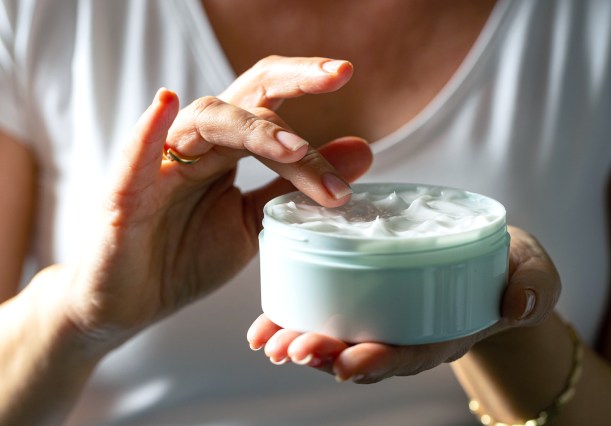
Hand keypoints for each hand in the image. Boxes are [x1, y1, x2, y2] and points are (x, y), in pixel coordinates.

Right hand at [54, 56, 371, 350]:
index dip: (305, 84)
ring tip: (295, 150)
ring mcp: (160, 166)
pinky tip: (167, 103)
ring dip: (253, 130)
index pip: (269, 104)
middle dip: (291, 81)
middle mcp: (197, 147)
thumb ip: (297, 185)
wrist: (132, 303)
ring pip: (205, 122)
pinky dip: (150, 130)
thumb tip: (363, 151)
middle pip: (243, 96)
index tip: (346, 76)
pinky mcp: (125, 196)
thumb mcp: (257, 221)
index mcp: (226, 151)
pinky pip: (136, 157)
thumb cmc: (186, 256)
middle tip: (336, 76)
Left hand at [247, 226, 560, 382]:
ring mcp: (386, 316)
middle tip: (293, 350)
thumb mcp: (533, 270)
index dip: (379, 362)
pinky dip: (297, 317)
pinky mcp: (368, 293)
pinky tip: (267, 323)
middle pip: (365, 352)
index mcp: (445, 331)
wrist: (494, 259)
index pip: (410, 353)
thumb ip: (533, 284)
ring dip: (303, 340)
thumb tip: (520, 301)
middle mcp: (409, 331)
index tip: (346, 365)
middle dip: (328, 355)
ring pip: (340, 337)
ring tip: (270, 340)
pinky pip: (331, 310)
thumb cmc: (511, 265)